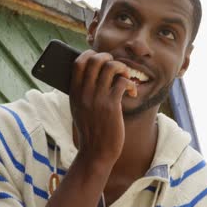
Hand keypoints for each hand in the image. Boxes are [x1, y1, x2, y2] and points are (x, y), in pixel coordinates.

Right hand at [69, 50, 136, 165]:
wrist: (96, 152)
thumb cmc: (90, 130)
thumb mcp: (79, 109)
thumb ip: (82, 92)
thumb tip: (94, 73)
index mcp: (74, 92)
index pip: (78, 63)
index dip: (90, 54)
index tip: (99, 58)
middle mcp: (84, 93)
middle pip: (95, 60)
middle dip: (108, 57)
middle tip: (115, 66)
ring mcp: (98, 98)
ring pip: (111, 67)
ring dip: (122, 67)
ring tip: (125, 76)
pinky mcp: (112, 105)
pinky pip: (123, 82)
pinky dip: (130, 84)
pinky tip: (132, 92)